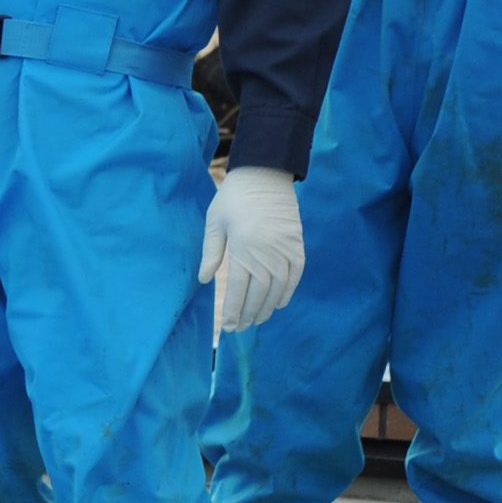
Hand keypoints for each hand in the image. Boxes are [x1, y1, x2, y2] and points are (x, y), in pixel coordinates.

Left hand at [199, 165, 305, 333]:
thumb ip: (211, 252)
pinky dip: (288, 292)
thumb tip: (204, 280)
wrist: (265, 173)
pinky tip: (279, 304)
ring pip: (278, 288)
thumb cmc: (234, 197)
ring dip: (267, 308)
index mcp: (244, 247)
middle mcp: (267, 252)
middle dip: (249, 314)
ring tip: (257, 320)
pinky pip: (295, 275)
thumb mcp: (215, 221)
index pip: (239, 289)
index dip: (234, 310)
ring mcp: (285, 249)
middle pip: (259, 293)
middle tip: (240, 328)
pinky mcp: (297, 245)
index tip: (228, 325)